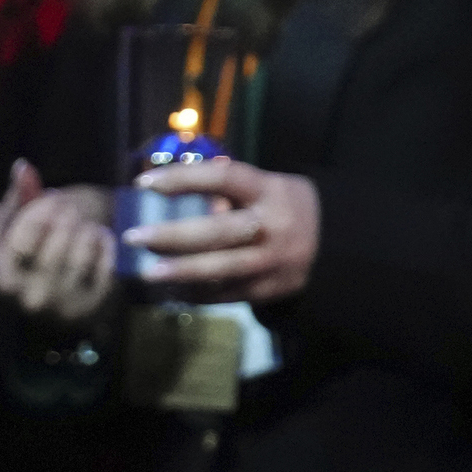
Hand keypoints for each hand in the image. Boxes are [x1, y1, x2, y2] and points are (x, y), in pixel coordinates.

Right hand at [0, 184, 118, 324]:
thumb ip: (18, 202)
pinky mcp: (93, 310)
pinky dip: (106, 246)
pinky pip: (105, 268)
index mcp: (4, 280)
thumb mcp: (12, 239)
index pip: (23, 235)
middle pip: (56, 242)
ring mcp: (64, 306)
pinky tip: (101, 236)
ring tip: (86, 221)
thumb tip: (23, 165)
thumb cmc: (26, 269)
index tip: (53, 197)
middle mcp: (31, 298)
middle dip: (68, 216)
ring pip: (81, 254)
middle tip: (73, 207)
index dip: (41, 209)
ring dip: (87, 229)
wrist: (45, 320)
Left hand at [125, 158, 319, 302]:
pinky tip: (171, 289)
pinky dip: (197, 293)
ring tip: (147, 272)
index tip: (145, 182)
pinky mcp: (269, 289)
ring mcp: (272, 261)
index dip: (183, 178)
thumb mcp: (265, 187)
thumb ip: (225, 192)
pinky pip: (227, 293)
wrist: (337, 244)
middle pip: (218, 231)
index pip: (223, 177)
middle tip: (134, 236)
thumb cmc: (282, 206)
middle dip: (172, 235)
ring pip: (222, 268)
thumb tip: (168, 196)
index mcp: (269, 191)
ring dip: (181, 271)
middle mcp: (271, 226)